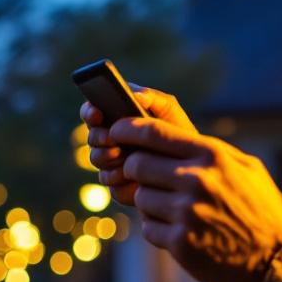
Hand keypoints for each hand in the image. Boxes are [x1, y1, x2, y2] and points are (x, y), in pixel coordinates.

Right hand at [79, 85, 195, 205]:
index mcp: (118, 119)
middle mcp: (110, 141)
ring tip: (121, 155)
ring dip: (107, 157)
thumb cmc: (179, 134)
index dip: (89, 111)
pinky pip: (109, 183)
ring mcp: (112, 164)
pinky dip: (118, 178)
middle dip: (99, 137)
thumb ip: (153, 98)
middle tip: (110, 138)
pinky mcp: (119, 186)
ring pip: (96, 160)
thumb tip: (135, 95)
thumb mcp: (169, 111)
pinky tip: (131, 176)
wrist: (192, 168)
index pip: (92, 112)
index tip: (96, 114)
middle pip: (91, 137)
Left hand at [109, 115, 281, 281]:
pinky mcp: (180, 243)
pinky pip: (148, 228)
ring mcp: (187, 212)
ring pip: (140, 197)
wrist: (279, 257)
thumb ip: (206, 149)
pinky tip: (182, 230)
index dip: (127, 129)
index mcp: (211, 155)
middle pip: (137, 164)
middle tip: (147, 177)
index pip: (153, 132)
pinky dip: (158, 229)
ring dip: (150, 202)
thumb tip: (163, 134)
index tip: (116, 130)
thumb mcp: (244, 166)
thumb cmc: (261, 207)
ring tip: (175, 209)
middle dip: (136, 169)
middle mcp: (196, 180)